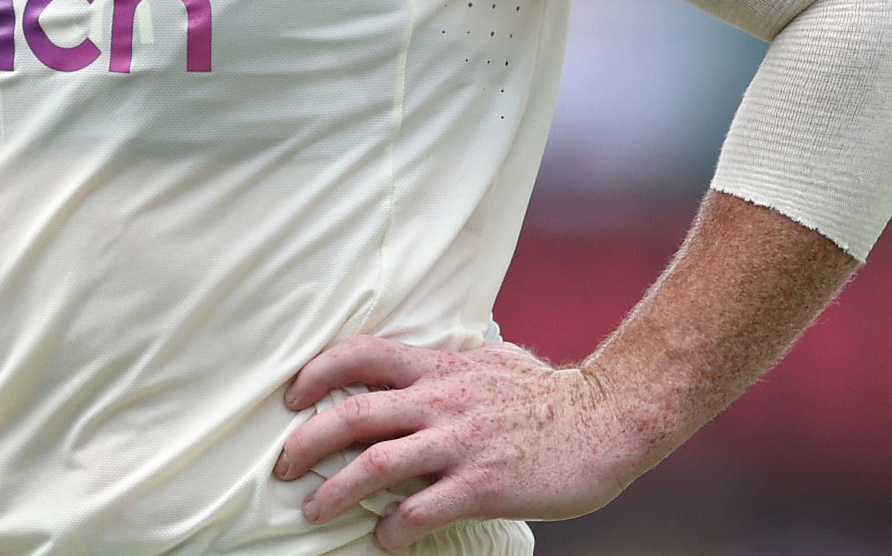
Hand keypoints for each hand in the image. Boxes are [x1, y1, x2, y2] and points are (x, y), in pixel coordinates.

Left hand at [271, 335, 646, 551]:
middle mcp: (442, 400)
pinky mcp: (483, 484)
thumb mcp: (492, 360)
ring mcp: (461, 443)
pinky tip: (384, 539)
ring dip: (334, 492)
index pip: (361, 353)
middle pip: (353, 414)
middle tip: (282, 467)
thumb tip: (421, 363)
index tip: (292, 397)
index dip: (317, 372)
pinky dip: (392, 529)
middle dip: (306, 443)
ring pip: (376, 465)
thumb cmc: (549, 394)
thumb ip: (450, 362)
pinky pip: (421, 510)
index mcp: (440, 367)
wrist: (609, 419)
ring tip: (314, 511)